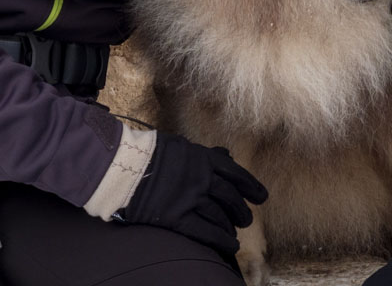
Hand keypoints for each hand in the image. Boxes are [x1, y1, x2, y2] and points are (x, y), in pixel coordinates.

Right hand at [118, 132, 266, 257]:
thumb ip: (206, 154)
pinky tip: (230, 245)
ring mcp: (190, 199)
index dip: (251, 186)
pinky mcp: (176, 217)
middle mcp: (202, 179)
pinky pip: (204, 232)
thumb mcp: (185, 147)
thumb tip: (226, 155)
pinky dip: (220, 239)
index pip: (235, 174)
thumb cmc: (154, 154)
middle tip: (247, 218)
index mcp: (205, 159)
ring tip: (235, 233)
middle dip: (241, 210)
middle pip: (230, 197)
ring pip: (219, 215)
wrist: (128, 167)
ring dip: (230, 226)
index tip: (262, 197)